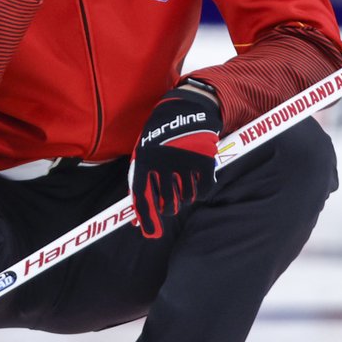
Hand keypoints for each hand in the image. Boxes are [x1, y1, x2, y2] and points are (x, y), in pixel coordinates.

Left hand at [129, 87, 221, 237]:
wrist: (187, 108)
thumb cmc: (161, 134)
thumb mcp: (145, 151)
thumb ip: (141, 181)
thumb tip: (136, 218)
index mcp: (145, 159)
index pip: (142, 196)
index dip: (146, 217)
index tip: (149, 233)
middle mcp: (164, 163)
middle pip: (167, 202)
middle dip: (168, 208)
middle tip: (171, 205)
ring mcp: (185, 162)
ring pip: (186, 198)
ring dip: (185, 197)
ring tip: (184, 183)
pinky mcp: (204, 161)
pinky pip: (204, 190)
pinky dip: (201, 191)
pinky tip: (198, 182)